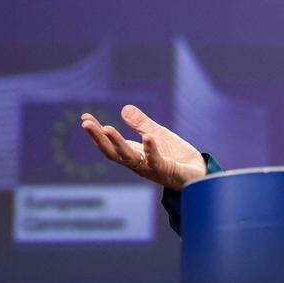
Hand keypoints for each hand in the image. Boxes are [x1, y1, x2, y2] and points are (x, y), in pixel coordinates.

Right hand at [81, 105, 207, 190]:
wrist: (198, 174)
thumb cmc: (176, 157)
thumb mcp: (158, 135)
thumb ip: (142, 124)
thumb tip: (124, 108)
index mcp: (134, 154)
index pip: (110, 144)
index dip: (97, 132)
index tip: (84, 117)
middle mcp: (138, 163)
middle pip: (113, 152)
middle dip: (98, 138)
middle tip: (85, 123)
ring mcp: (151, 168)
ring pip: (130, 157)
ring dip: (118, 143)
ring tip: (107, 128)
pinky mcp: (167, 170)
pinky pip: (157, 161)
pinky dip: (151, 150)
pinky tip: (147, 137)